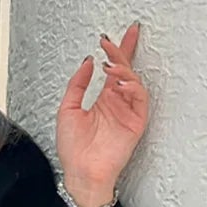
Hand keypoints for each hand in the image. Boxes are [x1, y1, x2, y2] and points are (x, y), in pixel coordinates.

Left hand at [56, 21, 149, 196]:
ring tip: (110, 65)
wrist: (81, 172)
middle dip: (120, 52)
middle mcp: (118, 103)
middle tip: (109, 42)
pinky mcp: (136, 122)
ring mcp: (128, 112)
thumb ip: (78, 84)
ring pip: (133, 81)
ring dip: (123, 69)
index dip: (118, 50)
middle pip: (125, 70)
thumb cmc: (74, 149)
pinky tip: (120, 82)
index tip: (117, 34)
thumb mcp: (67, 109)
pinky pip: (139, 98)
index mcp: (104, 100)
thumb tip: (87, 62)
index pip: (115, 70)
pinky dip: (132, 86)